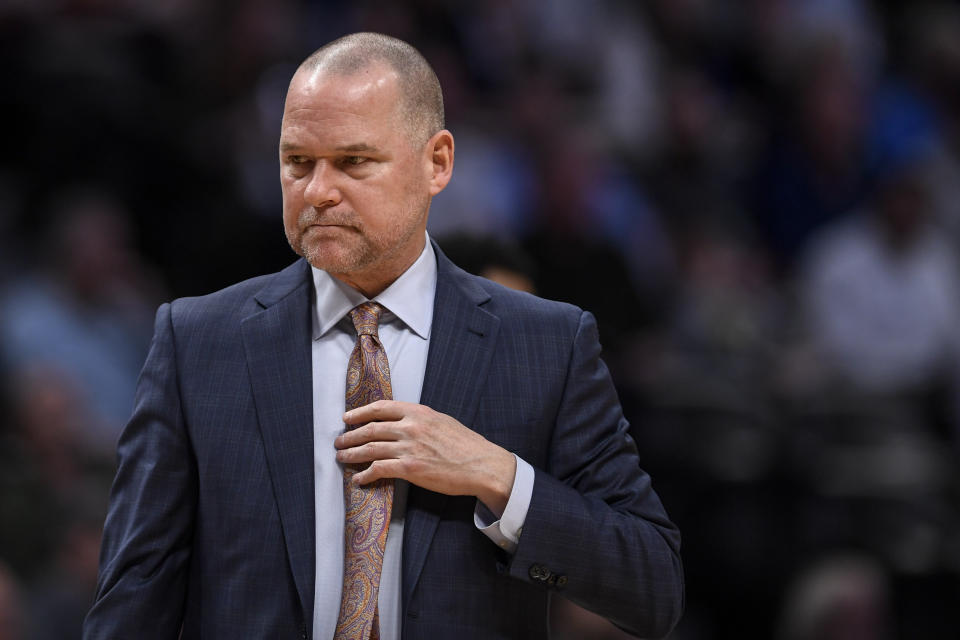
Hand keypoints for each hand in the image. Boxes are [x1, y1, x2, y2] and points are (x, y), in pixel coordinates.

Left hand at [334, 400, 515, 515]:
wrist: (481, 464)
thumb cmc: (466, 444)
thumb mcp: (442, 421)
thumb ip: (420, 419)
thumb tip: (401, 423)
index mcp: (418, 412)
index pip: (381, 408)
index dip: (359, 413)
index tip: (347, 418)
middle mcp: (410, 427)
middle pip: (370, 429)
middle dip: (350, 435)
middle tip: (339, 441)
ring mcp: (409, 448)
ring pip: (370, 449)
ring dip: (352, 454)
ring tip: (342, 458)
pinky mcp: (410, 468)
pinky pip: (379, 469)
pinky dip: (365, 474)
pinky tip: (359, 478)